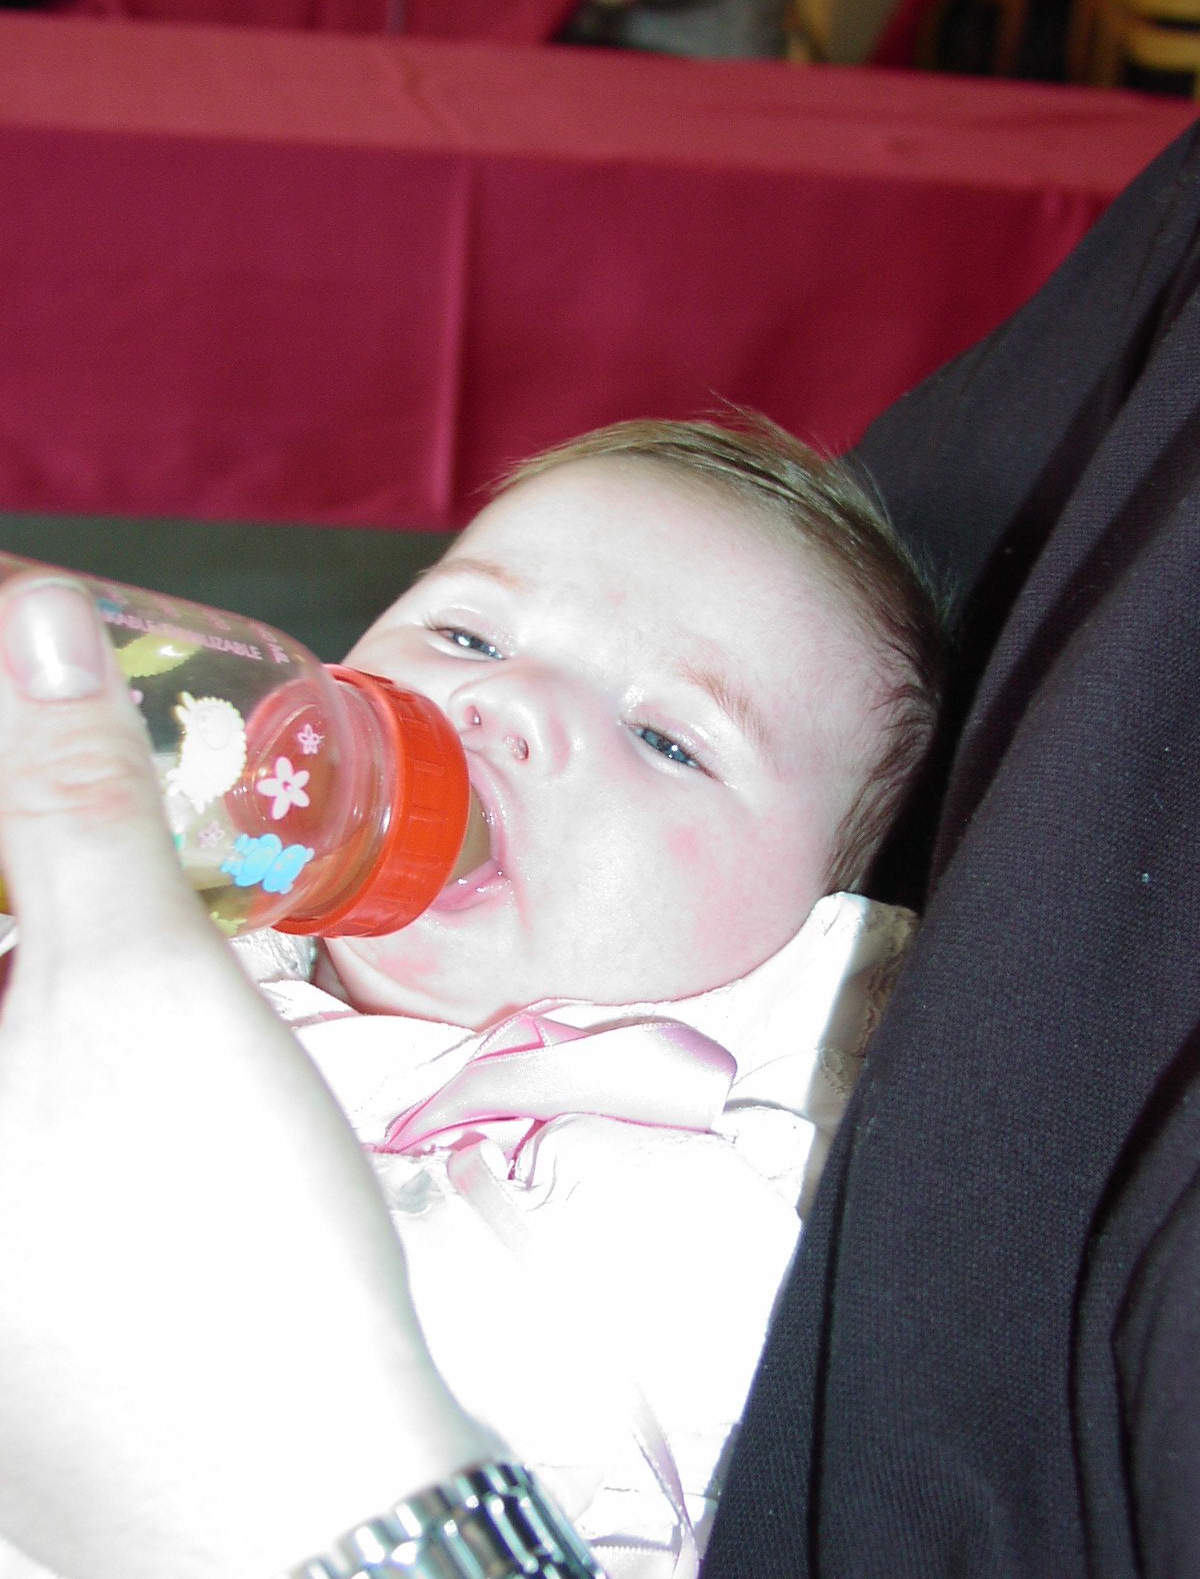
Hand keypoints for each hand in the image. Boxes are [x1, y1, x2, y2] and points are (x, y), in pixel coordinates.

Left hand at [0, 577, 490, 1578]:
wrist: (298, 1487)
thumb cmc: (216, 1233)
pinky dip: (39, 976)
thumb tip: (34, 623)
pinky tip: (102, 948)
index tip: (32, 670)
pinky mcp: (4, 1239)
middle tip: (71, 727)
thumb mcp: (146, 986)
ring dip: (39, 892)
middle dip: (24, 834)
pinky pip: (16, 1068)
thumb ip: (74, 797)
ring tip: (94, 821)